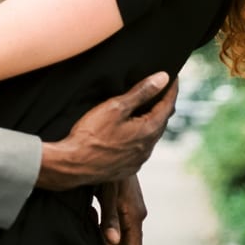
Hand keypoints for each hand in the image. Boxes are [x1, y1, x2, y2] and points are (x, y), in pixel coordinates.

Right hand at [36, 73, 177, 189]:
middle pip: (161, 121)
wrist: (72, 166)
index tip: (173, 76)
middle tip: (161, 89)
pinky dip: (140, 136)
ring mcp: (137, 161)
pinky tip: (131, 131)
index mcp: (148, 131)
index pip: (167, 105)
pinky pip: (140, 149)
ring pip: (150, 136)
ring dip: (151, 121)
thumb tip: (163, 78)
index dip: (171, 89)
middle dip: (162, 104)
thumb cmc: (91, 135)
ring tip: (147, 108)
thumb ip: (141, 92)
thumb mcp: (115, 107)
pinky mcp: (126, 168)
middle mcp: (147, 148)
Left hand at [96, 174, 146, 244]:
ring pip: (119, 230)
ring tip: (90, 215)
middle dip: (106, 240)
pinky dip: (104, 219)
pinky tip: (92, 208)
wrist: (116, 146)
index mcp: (135, 215)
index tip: (98, 238)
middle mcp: (137, 213)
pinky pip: (117, 219)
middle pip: (125, 242)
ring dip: (103, 228)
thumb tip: (113, 240)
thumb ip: (110, 218)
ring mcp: (132, 207)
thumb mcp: (108, 193)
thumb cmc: (111, 170)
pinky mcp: (125, 200)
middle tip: (90, 225)